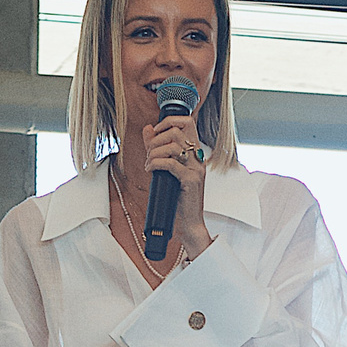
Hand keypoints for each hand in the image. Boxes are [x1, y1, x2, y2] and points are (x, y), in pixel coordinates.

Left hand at [143, 114, 210, 252]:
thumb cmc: (178, 199)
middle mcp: (198, 158)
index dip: (168, 122)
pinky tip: (150, 170)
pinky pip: (170, 163)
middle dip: (156, 140)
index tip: (155, 132)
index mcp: (195, 153)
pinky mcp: (190, 181)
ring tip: (149, 164)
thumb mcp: (167, 169)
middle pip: (177, 131)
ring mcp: (196, 169)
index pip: (187, 122)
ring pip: (172, 146)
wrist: (189, 224)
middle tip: (148, 154)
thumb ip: (158, 148)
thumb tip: (148, 128)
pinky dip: (155, 164)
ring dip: (154, 152)